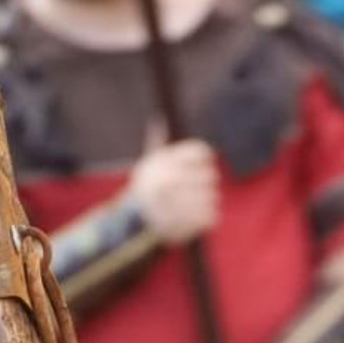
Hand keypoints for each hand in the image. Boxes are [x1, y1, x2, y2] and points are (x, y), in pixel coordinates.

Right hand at [129, 124, 219, 245]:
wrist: (131, 223)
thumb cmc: (143, 190)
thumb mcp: (146, 164)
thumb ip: (156, 142)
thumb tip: (159, 118)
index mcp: (164, 163)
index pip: (200, 152)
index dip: (205, 157)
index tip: (204, 163)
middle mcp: (170, 180)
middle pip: (210, 176)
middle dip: (207, 181)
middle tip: (203, 186)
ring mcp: (178, 203)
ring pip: (212, 197)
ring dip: (209, 200)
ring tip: (200, 202)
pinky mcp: (184, 223)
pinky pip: (211, 216)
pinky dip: (209, 217)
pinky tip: (201, 216)